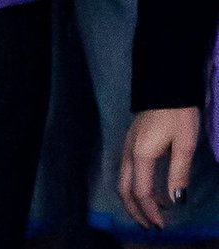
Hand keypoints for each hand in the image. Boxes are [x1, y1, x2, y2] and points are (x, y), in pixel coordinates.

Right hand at [119, 106, 198, 229]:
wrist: (165, 83)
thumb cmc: (177, 114)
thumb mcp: (185, 144)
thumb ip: (179, 173)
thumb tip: (176, 201)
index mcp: (140, 154)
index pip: (141, 191)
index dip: (150, 212)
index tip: (162, 226)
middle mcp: (129, 151)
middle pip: (124, 187)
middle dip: (135, 210)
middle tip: (151, 226)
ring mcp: (128, 144)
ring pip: (123, 179)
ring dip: (135, 199)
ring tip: (154, 212)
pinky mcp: (132, 140)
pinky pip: (128, 170)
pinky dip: (137, 186)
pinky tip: (155, 189)